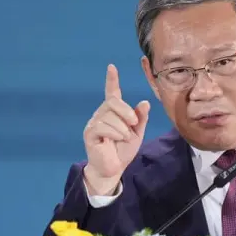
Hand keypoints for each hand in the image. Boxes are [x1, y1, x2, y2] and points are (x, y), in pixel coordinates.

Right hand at [82, 64, 149, 194]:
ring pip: (110, 116)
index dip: (111, 80)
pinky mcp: (90, 133)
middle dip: (126, 112)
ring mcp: (94, 123)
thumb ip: (140, 119)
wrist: (114, 168)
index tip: (111, 67)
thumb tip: (145, 102)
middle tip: (134, 123)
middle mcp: (102, 114)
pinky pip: (103, 126)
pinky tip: (116, 140)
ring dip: (122, 128)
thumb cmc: (123, 150)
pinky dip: (114, 133)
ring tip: (123, 138)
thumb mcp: (137, 133)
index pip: (111, 92)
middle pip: (113, 102)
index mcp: (113, 113)